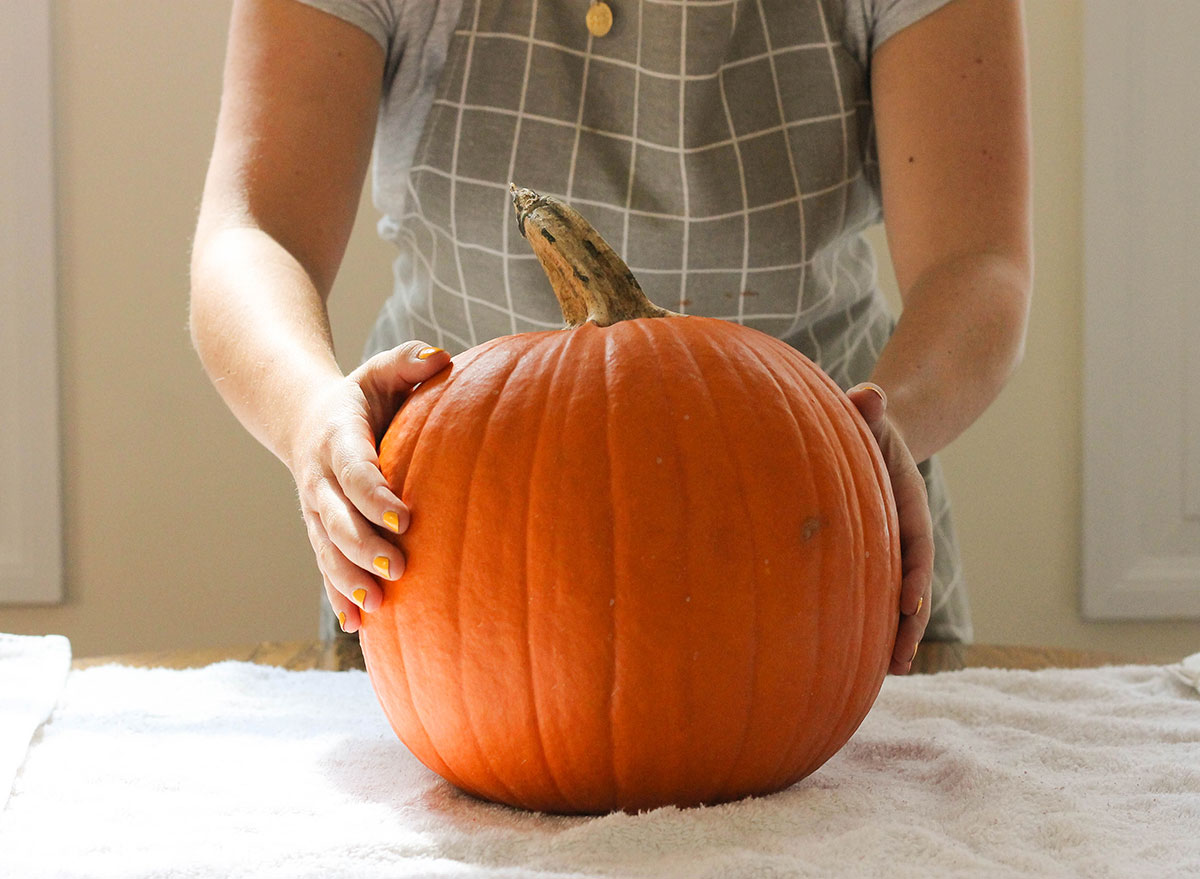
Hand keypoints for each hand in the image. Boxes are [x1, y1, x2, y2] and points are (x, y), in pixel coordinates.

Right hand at [288, 341, 450, 632]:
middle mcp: (321, 479)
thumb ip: (407, 362)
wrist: (306, 419)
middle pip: (337, 519)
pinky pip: (326, 566)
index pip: (356, 471)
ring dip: (348, 580)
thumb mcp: (380, 370)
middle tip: (396, 568)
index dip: (376, 496)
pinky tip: (356, 626)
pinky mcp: (321, 532)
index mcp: (338, 439)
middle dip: (363, 546)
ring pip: (328, 550)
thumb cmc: (363, 396)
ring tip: (377, 607)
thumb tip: (439, 358)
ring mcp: (317, 510)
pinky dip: (338, 596)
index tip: (404, 519)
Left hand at [846, 382, 933, 673]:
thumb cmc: (866, 422)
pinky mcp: (868, 553)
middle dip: (906, 623)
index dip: (913, 576)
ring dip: (893, 633)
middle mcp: (902, 531)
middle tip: (898, 662)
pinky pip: (871, 589)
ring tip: (886, 673)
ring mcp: (887, 546)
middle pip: (910, 582)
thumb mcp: (869, 413)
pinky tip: (855, 654)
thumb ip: (868, 407)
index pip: (914, 545)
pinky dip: (870, 619)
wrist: (873, 431)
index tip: (908, 605)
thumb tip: (868, 394)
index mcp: (905, 503)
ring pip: (893, 594)